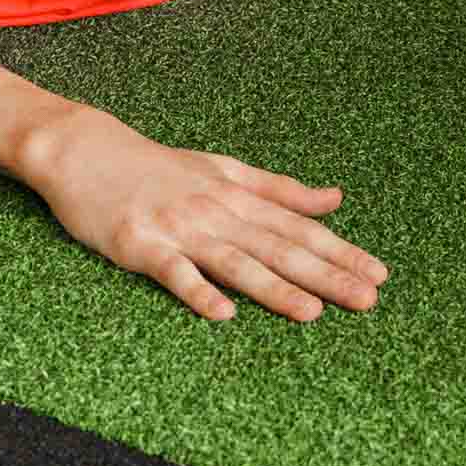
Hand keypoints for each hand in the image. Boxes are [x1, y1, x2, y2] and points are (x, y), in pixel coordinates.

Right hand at [23, 112, 387, 322]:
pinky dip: (198, 291)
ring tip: (312, 314)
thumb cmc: (159, 166)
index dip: (341, 252)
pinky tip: (222, 314)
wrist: (85, 151)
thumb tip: (335, 199)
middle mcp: (217, 211)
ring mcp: (180, 229)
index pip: (299, 228)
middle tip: (367, 300)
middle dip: (326, 275)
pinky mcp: (142, 245)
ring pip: (236, 262)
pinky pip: (174, 273)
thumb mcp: (224, 170)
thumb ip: (280, 189)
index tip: (379, 275)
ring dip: (275, 289)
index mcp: (238, 196)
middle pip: (278, 248)